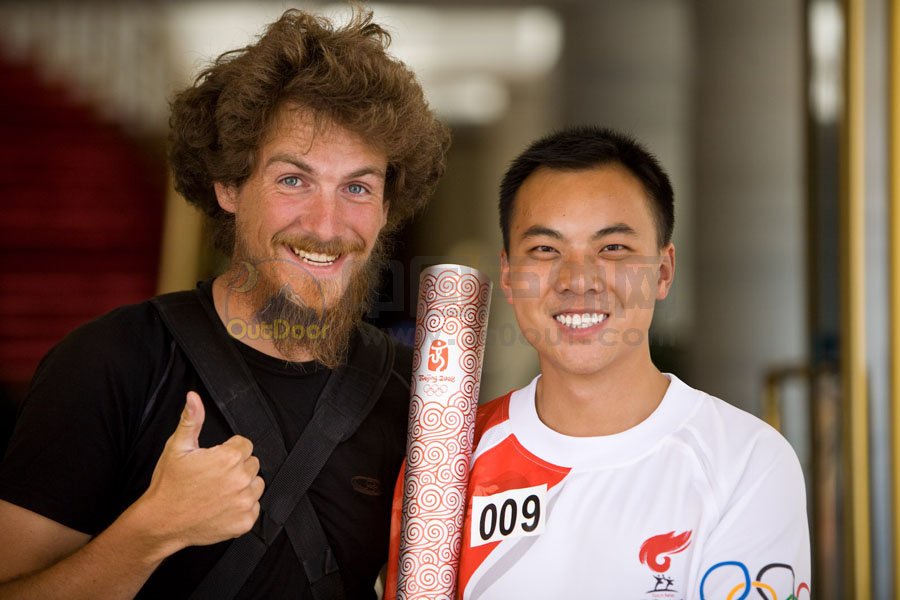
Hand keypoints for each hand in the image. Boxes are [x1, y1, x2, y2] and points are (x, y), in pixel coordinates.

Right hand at [137, 392, 264, 552]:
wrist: (161, 522)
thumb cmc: (169, 485)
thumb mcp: (177, 448)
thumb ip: (191, 420)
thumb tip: (193, 397)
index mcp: (228, 458)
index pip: (245, 445)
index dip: (229, 450)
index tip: (215, 460)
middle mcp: (241, 479)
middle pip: (252, 464)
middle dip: (237, 467)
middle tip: (214, 477)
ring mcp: (244, 502)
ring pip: (256, 485)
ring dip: (243, 486)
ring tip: (218, 491)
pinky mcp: (245, 522)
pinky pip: (254, 508)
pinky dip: (242, 508)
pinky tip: (222, 507)